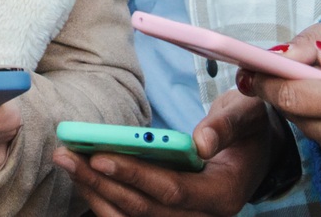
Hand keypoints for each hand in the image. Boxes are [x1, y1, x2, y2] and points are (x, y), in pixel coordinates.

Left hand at [52, 91, 274, 216]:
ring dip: (95, 191)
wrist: (255, 146)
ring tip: (66, 161)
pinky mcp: (169, 212)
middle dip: (102, 183)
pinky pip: (132, 213)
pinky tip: (80, 174)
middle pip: (145, 209)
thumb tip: (200, 143)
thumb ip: (226, 126)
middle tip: (66, 154)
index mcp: (224, 194)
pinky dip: (104, 196)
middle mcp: (203, 215)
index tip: (100, 157)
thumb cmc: (250, 126)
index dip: (136, 177)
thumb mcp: (248, 113)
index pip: (173, 192)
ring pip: (133, 216)